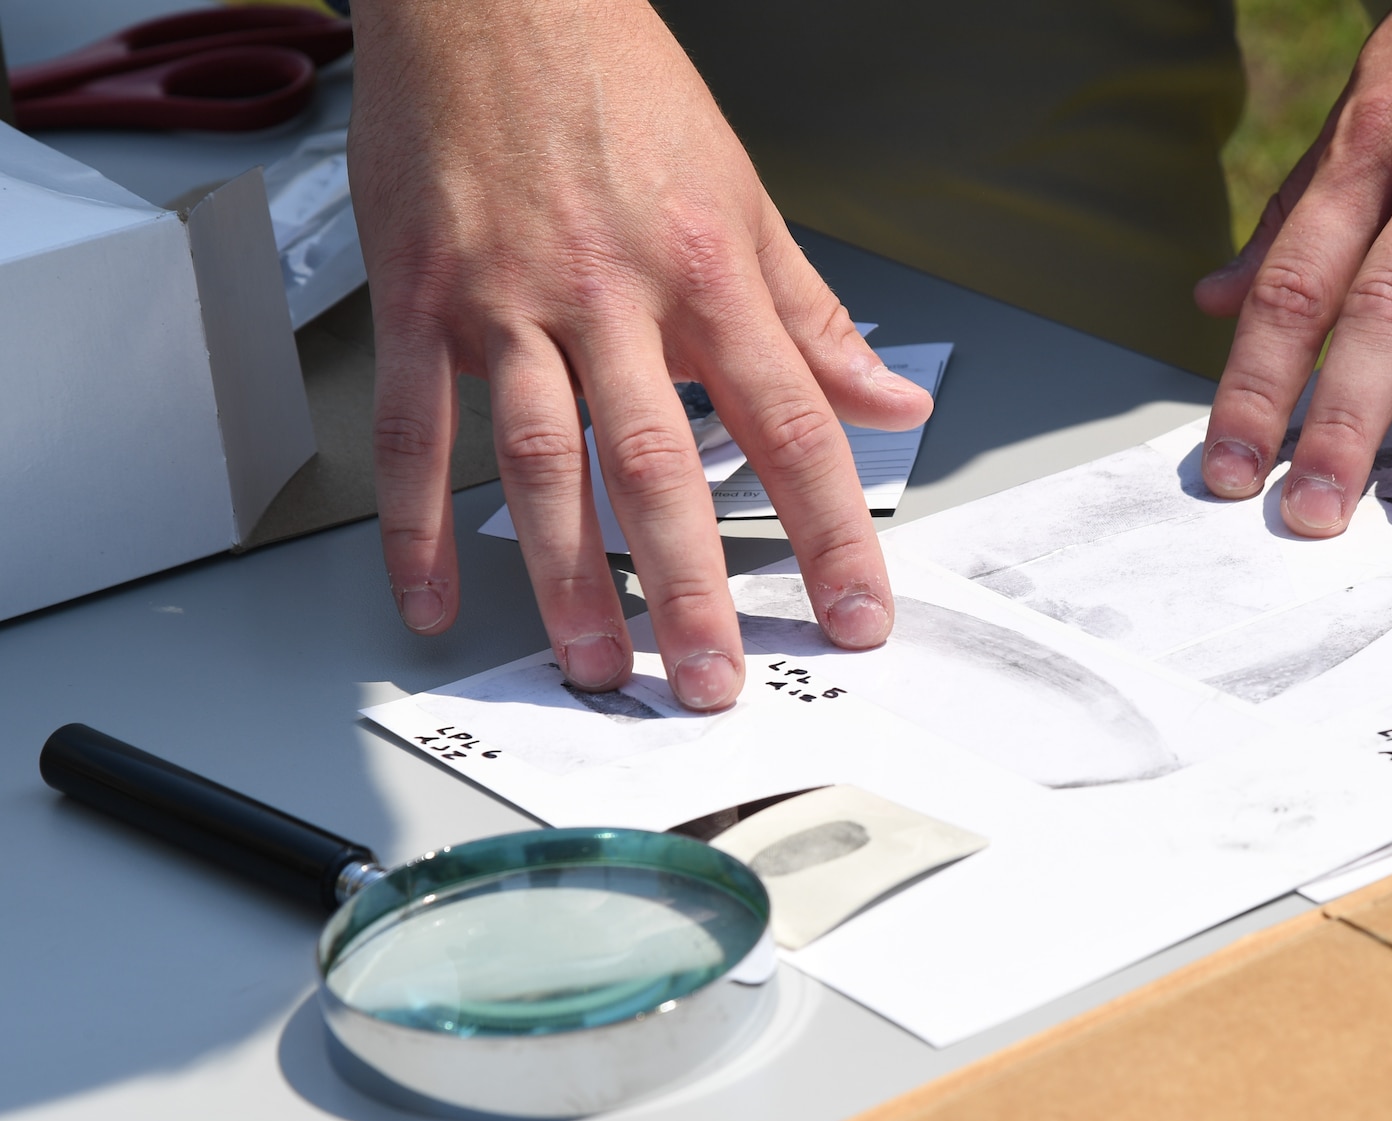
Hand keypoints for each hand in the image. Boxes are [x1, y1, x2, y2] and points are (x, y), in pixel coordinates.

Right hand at [347, 0, 931, 707]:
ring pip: (540, 460)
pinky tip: (432, 596)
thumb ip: (815, 320)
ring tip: (597, 662)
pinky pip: (416, 427)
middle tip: (712, 679)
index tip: (856, 613)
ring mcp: (506, 299)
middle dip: (694, 584)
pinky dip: (417, 522)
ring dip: (566, 576)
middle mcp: (610, 292)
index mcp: (707, 273)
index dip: (833, 532)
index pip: (793, 426)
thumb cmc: (619, 87)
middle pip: (661, 462)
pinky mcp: (420, 297)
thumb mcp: (745, 199)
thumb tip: (893, 401)